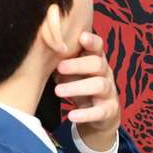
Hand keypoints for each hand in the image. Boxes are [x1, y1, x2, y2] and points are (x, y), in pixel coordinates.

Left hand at [56, 31, 119, 152]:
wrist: (99, 115)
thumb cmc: (81, 87)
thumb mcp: (73, 74)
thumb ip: (63, 64)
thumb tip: (43, 52)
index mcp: (97, 60)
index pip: (98, 47)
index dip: (92, 41)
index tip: (81, 37)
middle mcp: (105, 73)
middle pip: (98, 63)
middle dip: (78, 64)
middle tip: (59, 67)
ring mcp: (109, 92)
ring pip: (99, 85)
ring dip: (78, 87)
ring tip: (58, 91)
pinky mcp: (109, 110)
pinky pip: (100, 111)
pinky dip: (85, 114)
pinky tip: (71, 116)